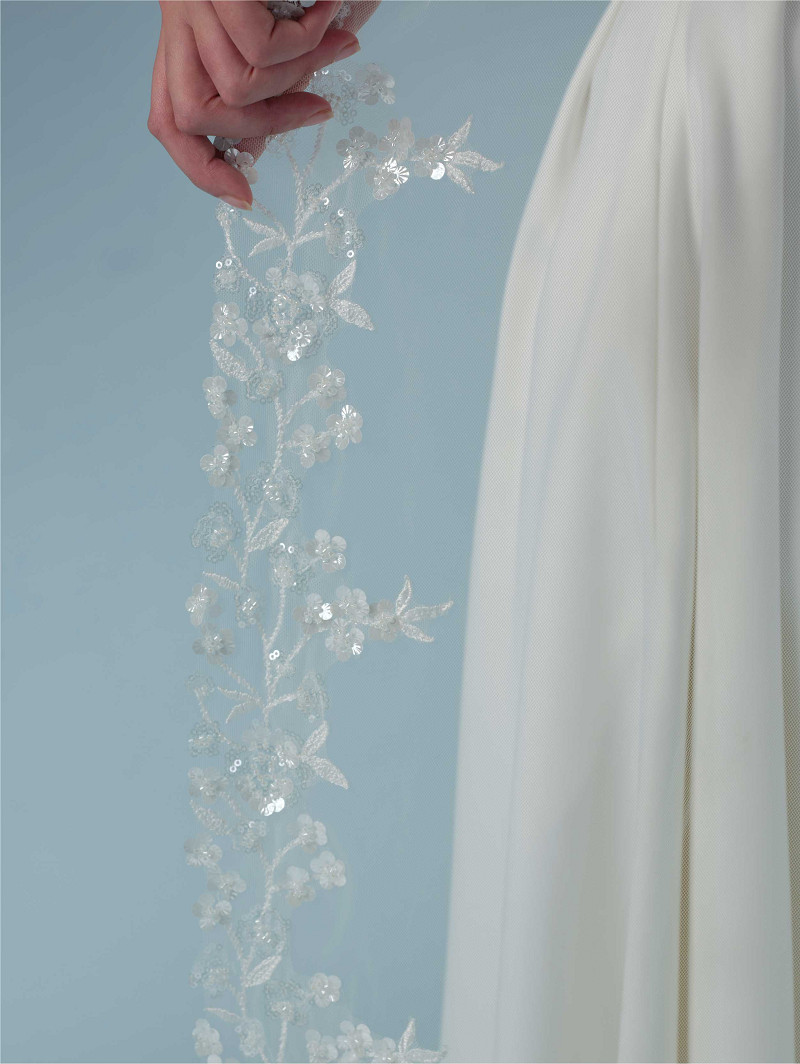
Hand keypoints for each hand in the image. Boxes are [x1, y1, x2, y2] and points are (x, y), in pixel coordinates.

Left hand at [148, 0, 359, 208]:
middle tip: (321, 108)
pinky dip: (306, 40)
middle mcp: (177, 17)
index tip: (244, 197)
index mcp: (186, 37)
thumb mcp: (283, 32)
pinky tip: (328, 5)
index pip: (168, 120)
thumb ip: (266, 89)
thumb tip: (254, 150)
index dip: (199, 169)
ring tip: (337, 35)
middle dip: (265, 130)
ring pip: (235, 89)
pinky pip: (259, 49)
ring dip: (300, 75)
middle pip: (191, 117)